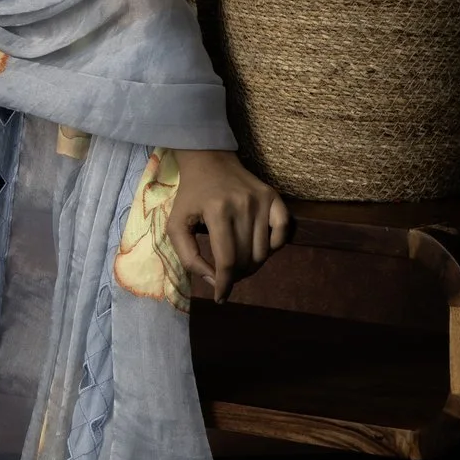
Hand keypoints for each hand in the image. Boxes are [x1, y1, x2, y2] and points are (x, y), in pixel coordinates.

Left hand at [168, 150, 289, 300]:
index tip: (221, 298)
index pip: (227, 260)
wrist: (209, 161)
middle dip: (236, 275)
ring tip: (238, 261)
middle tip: (226, 275)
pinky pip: (282, 233)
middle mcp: (242, 205)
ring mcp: (261, 200)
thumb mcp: (176, 224)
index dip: (225, 284)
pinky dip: (273, 248)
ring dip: (252, 265)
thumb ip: (188, 256)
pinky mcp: (273, 196)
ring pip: (264, 252)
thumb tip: (214, 281)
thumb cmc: (191, 195)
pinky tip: (258, 247)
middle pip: (246, 259)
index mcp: (216, 211)